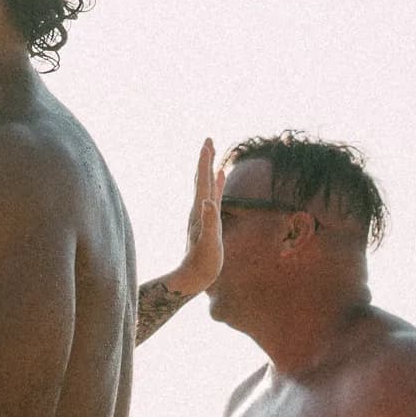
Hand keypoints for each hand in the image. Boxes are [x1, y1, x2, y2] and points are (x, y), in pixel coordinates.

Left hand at [168, 137, 223, 297]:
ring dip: (209, 169)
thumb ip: (209, 222)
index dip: (205, 161)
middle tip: (208, 140)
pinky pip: (214, 196)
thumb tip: (208, 201)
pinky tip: (221, 177)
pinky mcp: (209, 219)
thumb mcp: (209, 242)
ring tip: (212, 154)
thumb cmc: (203, 262)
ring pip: (207, 185)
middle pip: (202, 178)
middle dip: (205, 159)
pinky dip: (217, 184)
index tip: (207, 143)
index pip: (203, 180)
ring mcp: (204, 213)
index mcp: (200, 210)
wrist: (194, 276)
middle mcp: (200, 208)